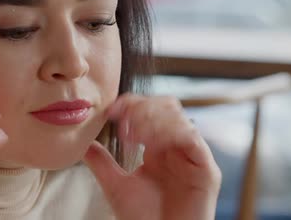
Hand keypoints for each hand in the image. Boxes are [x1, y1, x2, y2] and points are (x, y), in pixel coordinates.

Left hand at [83, 94, 221, 219]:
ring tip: (133, 135)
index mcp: (159, 147)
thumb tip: (83, 145)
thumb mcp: (117, 186)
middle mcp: (177, 147)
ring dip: (152, 120)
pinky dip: (168, 133)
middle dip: (143, 108)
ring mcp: (193, 157)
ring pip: (178, 118)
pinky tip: (149, 144)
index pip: (151, 110)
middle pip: (167, 106)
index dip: (132, 104)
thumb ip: (102, 163)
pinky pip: (191, 138)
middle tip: (123, 121)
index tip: (111, 111)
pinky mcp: (207, 170)